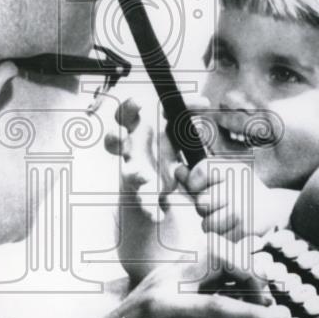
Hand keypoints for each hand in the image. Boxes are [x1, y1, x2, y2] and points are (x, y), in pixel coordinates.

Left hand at [39, 236, 284, 317]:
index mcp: (162, 304)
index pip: (217, 304)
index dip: (253, 313)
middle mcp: (165, 280)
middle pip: (218, 257)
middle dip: (248, 274)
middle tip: (267, 302)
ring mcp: (166, 274)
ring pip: (212, 257)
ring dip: (238, 273)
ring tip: (257, 301)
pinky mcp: (167, 277)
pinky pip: (204, 267)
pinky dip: (225, 278)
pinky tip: (235, 301)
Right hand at [104, 98, 181, 219]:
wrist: (164, 171)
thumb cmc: (166, 139)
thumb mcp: (178, 124)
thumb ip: (190, 110)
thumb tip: (204, 101)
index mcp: (136, 128)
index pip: (125, 115)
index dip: (128, 108)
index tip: (140, 102)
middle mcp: (130, 149)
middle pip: (114, 140)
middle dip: (115, 137)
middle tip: (122, 135)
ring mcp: (134, 171)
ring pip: (127, 173)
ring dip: (134, 174)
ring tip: (144, 177)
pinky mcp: (144, 192)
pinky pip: (144, 202)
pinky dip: (150, 209)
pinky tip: (159, 215)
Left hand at [177, 160, 297, 239]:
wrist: (276, 210)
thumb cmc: (243, 191)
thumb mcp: (226, 175)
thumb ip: (199, 174)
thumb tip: (177, 170)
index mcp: (233, 169)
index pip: (200, 172)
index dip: (194, 182)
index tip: (200, 186)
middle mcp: (239, 186)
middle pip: (201, 202)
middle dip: (205, 208)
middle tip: (219, 206)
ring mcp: (242, 209)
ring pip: (207, 224)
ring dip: (213, 225)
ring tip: (226, 218)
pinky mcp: (245, 229)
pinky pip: (219, 238)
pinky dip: (223, 237)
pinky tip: (234, 228)